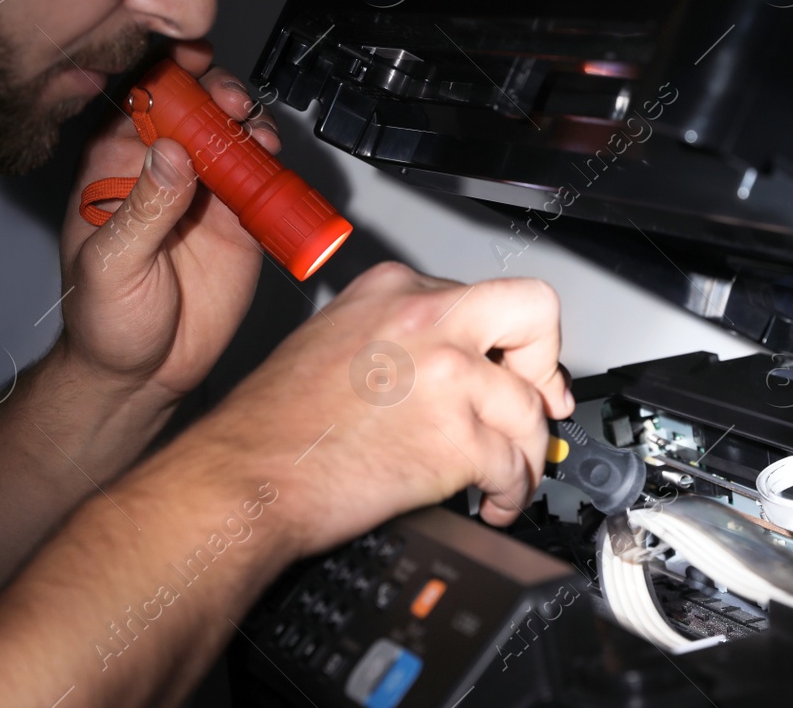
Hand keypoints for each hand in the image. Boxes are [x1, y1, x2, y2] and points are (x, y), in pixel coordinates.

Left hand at [56, 40, 282, 402]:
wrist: (143, 376)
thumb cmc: (104, 323)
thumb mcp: (111, 266)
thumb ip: (143, 209)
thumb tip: (172, 153)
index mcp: (114, 167)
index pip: (138, 100)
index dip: (164, 72)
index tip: (188, 61)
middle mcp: (162, 170)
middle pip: (193, 106)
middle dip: (216, 92)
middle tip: (231, 104)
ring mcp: (204, 191)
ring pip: (232, 134)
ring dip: (249, 122)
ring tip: (257, 135)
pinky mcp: (240, 219)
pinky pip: (263, 178)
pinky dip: (273, 163)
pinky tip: (273, 160)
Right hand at [191, 261, 574, 555]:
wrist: (244, 478)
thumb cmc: (271, 423)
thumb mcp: (332, 338)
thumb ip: (397, 335)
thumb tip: (449, 359)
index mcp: (393, 290)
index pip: (483, 297)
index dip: (504, 342)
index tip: (511, 366)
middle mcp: (426, 320)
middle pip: (535, 313)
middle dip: (547, 361)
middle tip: (539, 398)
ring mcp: (447, 375)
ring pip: (531, 405)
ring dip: (527, 451)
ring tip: (509, 474)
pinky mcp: (455, 438)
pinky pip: (514, 465)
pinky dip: (512, 493)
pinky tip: (494, 503)